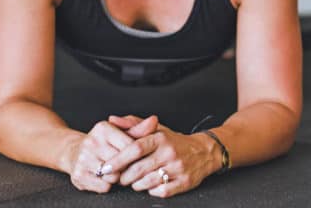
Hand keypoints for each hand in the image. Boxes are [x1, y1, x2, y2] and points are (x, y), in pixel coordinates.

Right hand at [66, 115, 158, 192]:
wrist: (74, 152)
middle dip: (126, 166)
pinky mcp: (79, 175)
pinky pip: (104, 186)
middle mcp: (91, 141)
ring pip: (114, 176)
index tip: (134, 155)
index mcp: (103, 128)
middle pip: (123, 162)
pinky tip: (103, 177)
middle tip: (122, 164)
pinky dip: (107, 185)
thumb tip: (154, 120)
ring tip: (113, 170)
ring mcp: (83, 158)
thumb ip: (139, 129)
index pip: (131, 146)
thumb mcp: (120, 132)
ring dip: (117, 177)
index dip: (135, 155)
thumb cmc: (103, 143)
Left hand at [104, 118, 218, 197]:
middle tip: (120, 177)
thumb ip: (132, 124)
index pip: (134, 149)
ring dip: (136, 185)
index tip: (106, 167)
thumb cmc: (174, 141)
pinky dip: (151, 190)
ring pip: (147, 182)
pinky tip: (150, 185)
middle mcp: (170, 152)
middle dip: (124, 176)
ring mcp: (178, 168)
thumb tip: (112, 119)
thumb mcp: (155, 129)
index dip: (118, 160)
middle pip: (138, 169)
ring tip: (134, 181)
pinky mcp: (184, 182)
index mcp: (160, 138)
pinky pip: (161, 191)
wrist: (204, 151)